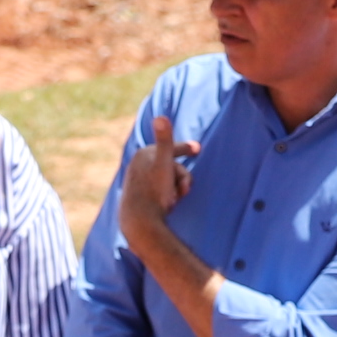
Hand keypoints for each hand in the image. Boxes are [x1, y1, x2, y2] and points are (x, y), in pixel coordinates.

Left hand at [117, 112, 196, 258]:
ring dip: (176, 189)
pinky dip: (168, 196)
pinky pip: (161, 190)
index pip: (170, 148)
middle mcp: (137, 165)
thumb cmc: (154, 191)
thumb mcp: (164, 163)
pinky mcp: (139, 195)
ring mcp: (138, 180)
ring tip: (172, 201)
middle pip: (172, 166)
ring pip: (168, 180)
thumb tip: (160, 116)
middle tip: (184, 192)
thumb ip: (165, 140)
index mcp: (143, 153)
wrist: (139, 220)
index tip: (198, 149)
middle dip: (182, 179)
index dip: (185, 149)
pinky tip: (166, 206)